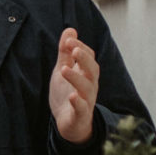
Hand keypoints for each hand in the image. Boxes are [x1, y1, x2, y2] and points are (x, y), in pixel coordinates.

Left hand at [50, 28, 98, 143]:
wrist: (69, 124)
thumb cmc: (67, 94)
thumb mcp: (63, 71)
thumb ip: (65, 53)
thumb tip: (70, 30)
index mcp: (86, 74)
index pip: (88, 58)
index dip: (80, 48)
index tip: (69, 40)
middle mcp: (90, 86)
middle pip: (92, 70)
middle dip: (84, 59)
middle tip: (73, 50)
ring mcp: (86, 101)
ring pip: (87, 88)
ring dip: (76, 78)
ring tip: (64, 70)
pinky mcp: (80, 115)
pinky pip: (83, 109)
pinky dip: (78, 103)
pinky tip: (73, 97)